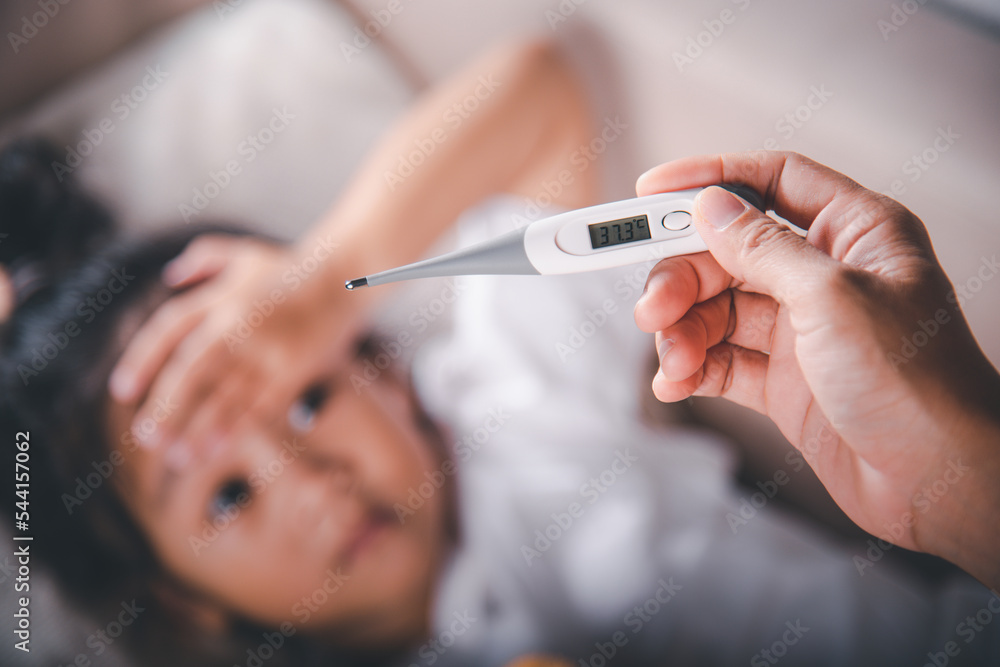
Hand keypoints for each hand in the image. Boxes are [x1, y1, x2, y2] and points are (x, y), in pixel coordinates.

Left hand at [109, 234, 361, 467]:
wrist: (348, 276)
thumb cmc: (295, 267)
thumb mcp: (246, 252)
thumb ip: (204, 258)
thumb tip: (170, 276)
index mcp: (221, 297)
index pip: (169, 330)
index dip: (142, 361)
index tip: (123, 392)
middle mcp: (239, 323)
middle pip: (192, 369)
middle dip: (167, 405)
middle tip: (147, 438)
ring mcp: (268, 349)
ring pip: (226, 395)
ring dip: (200, 428)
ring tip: (179, 456)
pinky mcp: (294, 368)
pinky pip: (261, 403)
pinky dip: (237, 426)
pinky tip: (217, 447)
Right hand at [634, 151, 999, 585]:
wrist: (938, 482)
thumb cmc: (917, 383)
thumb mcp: (832, 298)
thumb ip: (763, 248)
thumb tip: (710, 206)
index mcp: (854, 232)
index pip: (772, 180)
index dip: (711, 178)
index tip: (652, 191)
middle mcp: (824, 275)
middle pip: (729, 252)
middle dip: (683, 277)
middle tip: (653, 307)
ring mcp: (801, 330)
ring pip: (717, 309)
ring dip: (683, 331)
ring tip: (673, 362)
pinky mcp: (783, 380)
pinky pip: (721, 359)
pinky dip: (692, 367)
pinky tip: (677, 381)